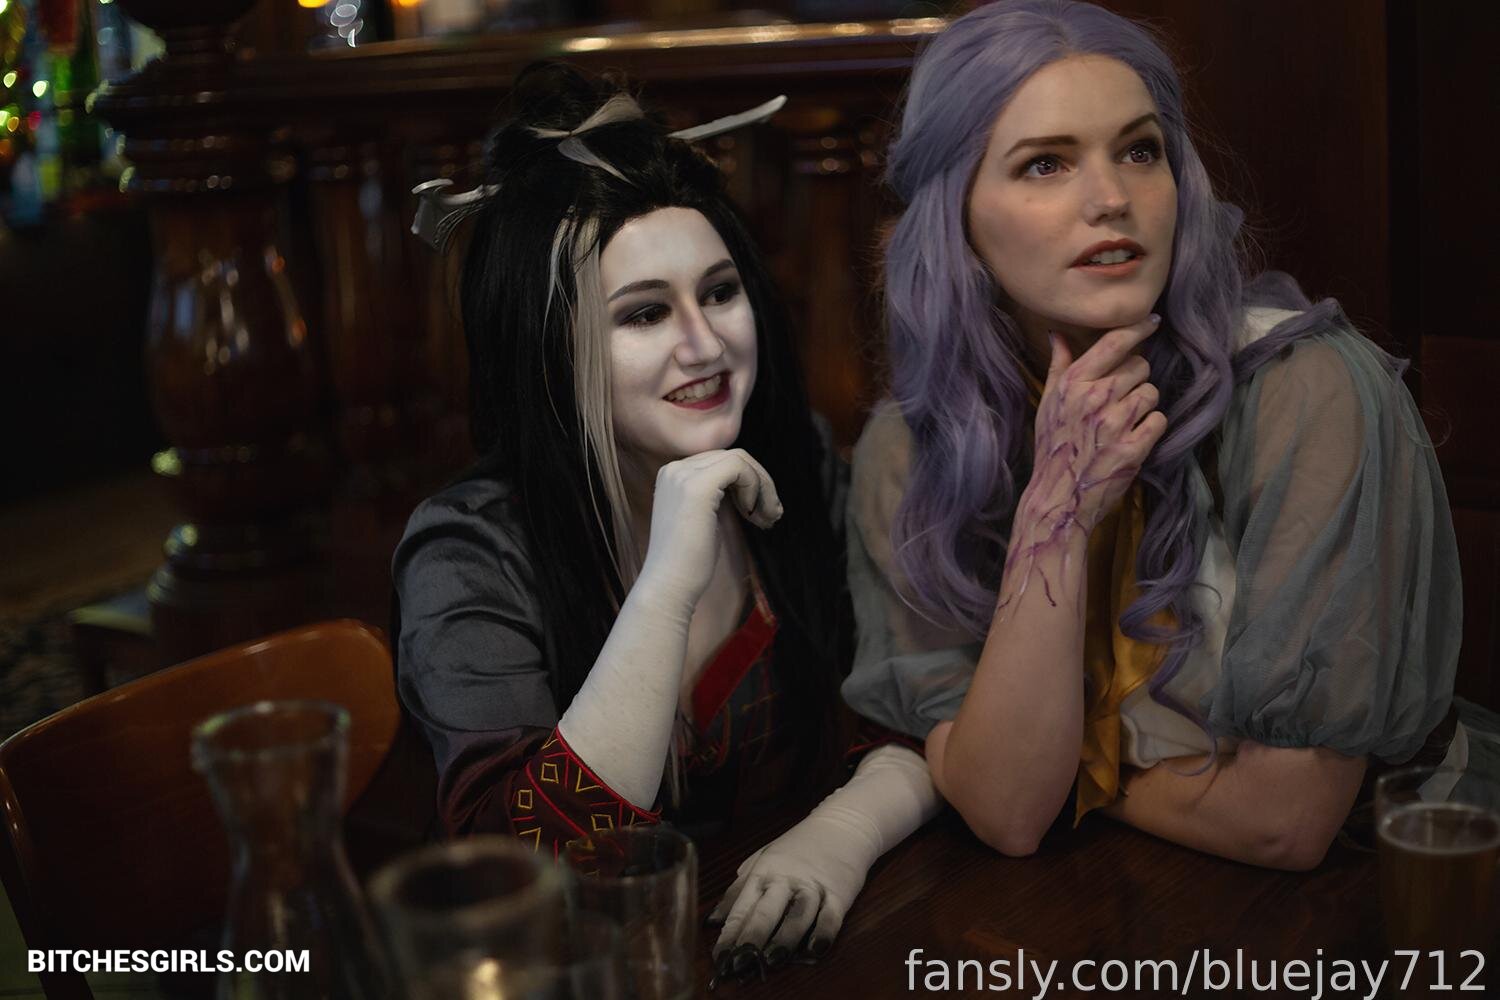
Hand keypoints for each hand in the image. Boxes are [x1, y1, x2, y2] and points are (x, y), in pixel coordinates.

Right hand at [637, 449, 780, 607]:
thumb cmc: (689, 562)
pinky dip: (756, 489)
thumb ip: (720, 496)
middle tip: (772, 516)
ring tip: (769, 519)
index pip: (722, 462)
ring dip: (763, 487)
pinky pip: (740, 468)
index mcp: (673, 476)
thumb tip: (753, 481)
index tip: (761, 514)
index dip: (749, 484)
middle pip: (733, 457)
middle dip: (760, 484)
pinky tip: (753, 516)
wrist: (669, 586)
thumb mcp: (705, 518)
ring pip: (740, 460)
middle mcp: (675, 469)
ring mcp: (684, 475)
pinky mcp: (698, 486)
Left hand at [705, 746, 938, 980]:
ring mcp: (813, 887)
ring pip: (797, 915)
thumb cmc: (796, 847)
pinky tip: (814, 950)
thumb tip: (712, 922)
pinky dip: (823, 934)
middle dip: (751, 939)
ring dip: (784, 939)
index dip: (729, 934)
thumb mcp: (761, 861)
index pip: (742, 906)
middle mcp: (785, 880)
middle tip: (738, 965)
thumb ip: (738, 891)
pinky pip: (831, 917)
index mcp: (763, 873)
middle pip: (766, 911)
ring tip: (771, 960)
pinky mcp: (840, 894)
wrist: (841, 825)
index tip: (718, 959)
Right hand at [995, 317, 1164, 614]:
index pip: (1114, 343)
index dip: (1137, 329)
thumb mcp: (1048, 403)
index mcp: (1073, 383)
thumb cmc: (1053, 446)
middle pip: (1140, 367)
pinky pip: (1159, 420)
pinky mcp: (1133, 448)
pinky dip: (1151, 428)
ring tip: (1124, 421)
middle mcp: (1094, 398)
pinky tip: (1134, 437)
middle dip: (1135, 379)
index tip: (1152, 322)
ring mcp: (1114, 424)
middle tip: (1120, 399)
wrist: (1059, 496)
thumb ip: (1059, 365)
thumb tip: (1057, 333)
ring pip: (1151, 393)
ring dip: (1144, 405)